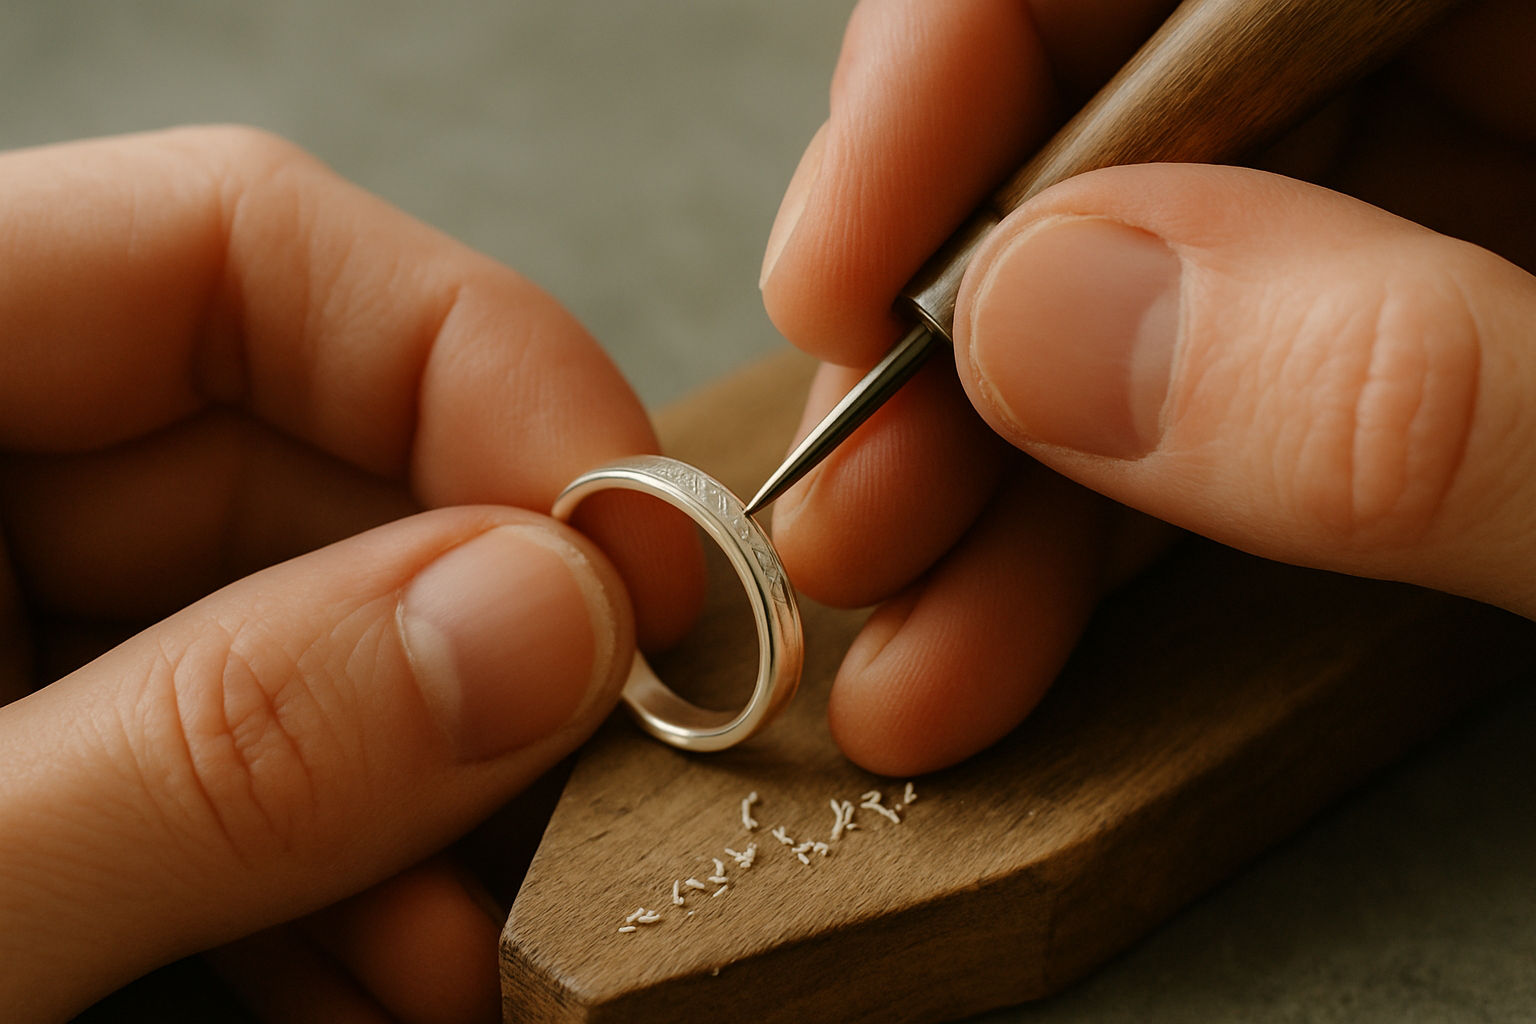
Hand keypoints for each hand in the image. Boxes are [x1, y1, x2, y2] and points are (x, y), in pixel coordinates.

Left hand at [0, 127, 701, 1022]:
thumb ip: (218, 750)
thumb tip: (548, 626)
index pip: (235, 247)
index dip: (478, 368)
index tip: (644, 552)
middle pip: (309, 453)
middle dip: (482, 641)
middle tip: (596, 790)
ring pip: (306, 623)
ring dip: (431, 789)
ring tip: (476, 942)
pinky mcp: (34, 746)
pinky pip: (242, 748)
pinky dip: (338, 865)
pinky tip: (381, 968)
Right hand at [759, 0, 1535, 774]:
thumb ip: (1398, 389)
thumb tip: (1040, 326)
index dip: (955, 70)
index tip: (834, 274)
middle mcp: (1473, 74)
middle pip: (1111, 120)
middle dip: (948, 339)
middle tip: (855, 516)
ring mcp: (1441, 217)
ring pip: (1131, 286)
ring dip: (989, 481)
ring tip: (913, 645)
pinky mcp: (1425, 353)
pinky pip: (1204, 403)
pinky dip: (1089, 533)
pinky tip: (1003, 640)